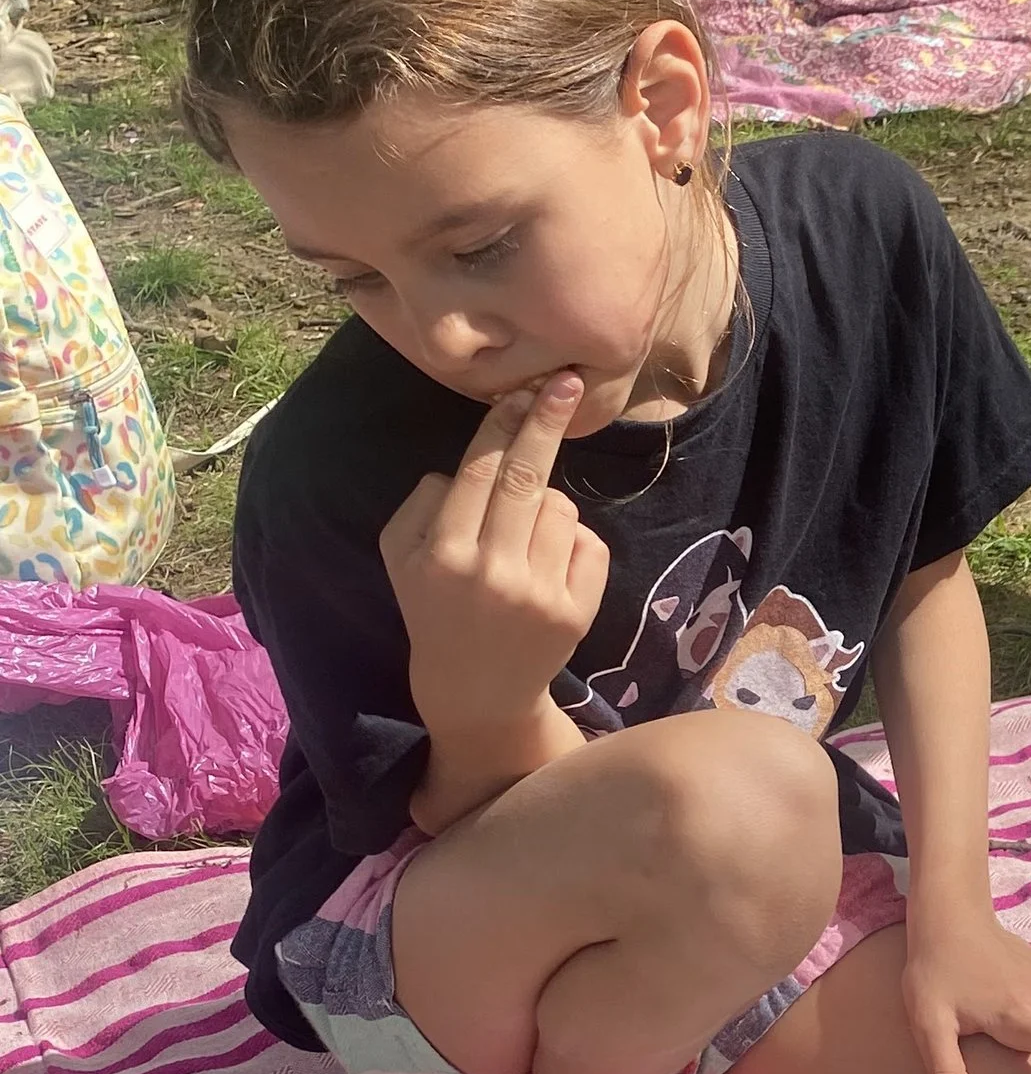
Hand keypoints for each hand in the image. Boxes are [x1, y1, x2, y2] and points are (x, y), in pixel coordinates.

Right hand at [381, 376, 610, 743]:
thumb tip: (467, 464)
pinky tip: (547, 568)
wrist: (476, 690)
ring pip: (560, 507)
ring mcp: (539, 593)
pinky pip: (587, 542)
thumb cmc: (435, 608)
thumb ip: (422, 504)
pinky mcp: (576, 611)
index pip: (479, 471)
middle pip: (527, 477)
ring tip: (522, 541)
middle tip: (566, 383)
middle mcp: (492, 572)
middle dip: (546, 423)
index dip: (504, 424)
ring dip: (546, 507)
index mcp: (442, 553)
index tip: (525, 390)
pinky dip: (571, 543)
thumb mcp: (400, 558)